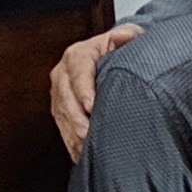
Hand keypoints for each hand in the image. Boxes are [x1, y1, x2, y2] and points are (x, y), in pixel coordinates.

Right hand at [50, 23, 140, 156]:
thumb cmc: (125, 48)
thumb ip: (129, 36)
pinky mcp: (61, 106)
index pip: (78, 72)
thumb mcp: (130, 36)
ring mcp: (60, 91)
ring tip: (84, 150)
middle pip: (66, 97)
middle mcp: (64, 72)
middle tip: (88, 136)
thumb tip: (125, 36)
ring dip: (72, 134)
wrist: (115, 55)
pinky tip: (79, 154)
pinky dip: (70, 141)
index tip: (91, 107)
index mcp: (79, 55)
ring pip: (61, 114)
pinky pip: (62, 125)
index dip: (84, 90)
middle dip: (76, 118)